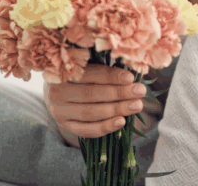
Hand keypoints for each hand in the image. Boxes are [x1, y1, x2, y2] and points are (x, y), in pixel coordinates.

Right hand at [43, 64, 162, 143]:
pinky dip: (105, 127)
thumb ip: (104, 69)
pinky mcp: (65, 126)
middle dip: (119, 93)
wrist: (58, 91)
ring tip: (136, 106)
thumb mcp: (87, 66)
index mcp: (63, 72)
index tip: (131, 78)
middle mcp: (57, 92)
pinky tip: (122, 121)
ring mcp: (60, 112)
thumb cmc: (80, 74)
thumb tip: (131, 76)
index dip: (111, 76)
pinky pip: (87, 130)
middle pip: (91, 95)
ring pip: (90, 113)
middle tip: (140, 92)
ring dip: (116, 110)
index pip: (90, 74)